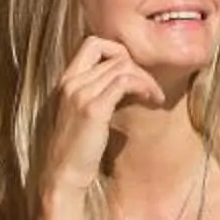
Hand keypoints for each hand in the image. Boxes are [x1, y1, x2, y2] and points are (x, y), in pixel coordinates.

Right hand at [43, 36, 166, 190]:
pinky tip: (152, 99)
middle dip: (140, 68)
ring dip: (146, 79)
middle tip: (151, 88)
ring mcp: (81, 94)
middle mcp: (71, 82)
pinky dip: (144, 86)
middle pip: (115, 55)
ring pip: (123, 66)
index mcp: (66, 80)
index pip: (93, 43)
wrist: (64, 175)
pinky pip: (125, 82)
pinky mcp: (93, 109)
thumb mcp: (84, 111)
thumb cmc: (78, 147)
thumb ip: (97, 90)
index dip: (118, 51)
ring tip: (155, 96)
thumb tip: (127, 76)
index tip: (133, 72)